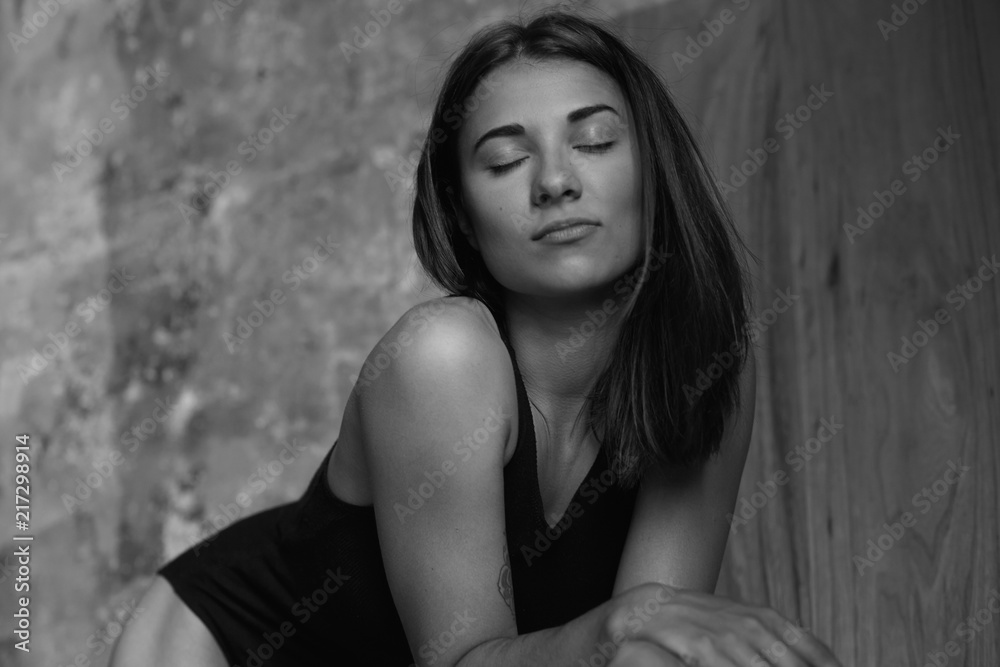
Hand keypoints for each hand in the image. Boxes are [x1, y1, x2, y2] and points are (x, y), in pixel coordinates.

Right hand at [603, 583, 843, 666]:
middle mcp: (658, 604)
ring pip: (713, 647)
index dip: (803, 646)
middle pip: (742, 631)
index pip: (754, 617)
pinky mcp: (615, 647)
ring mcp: (634, 623)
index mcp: (675, 601)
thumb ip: (704, 651)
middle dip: (787, 663)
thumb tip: (757, 657)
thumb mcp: (657, 652)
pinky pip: (667, 663)